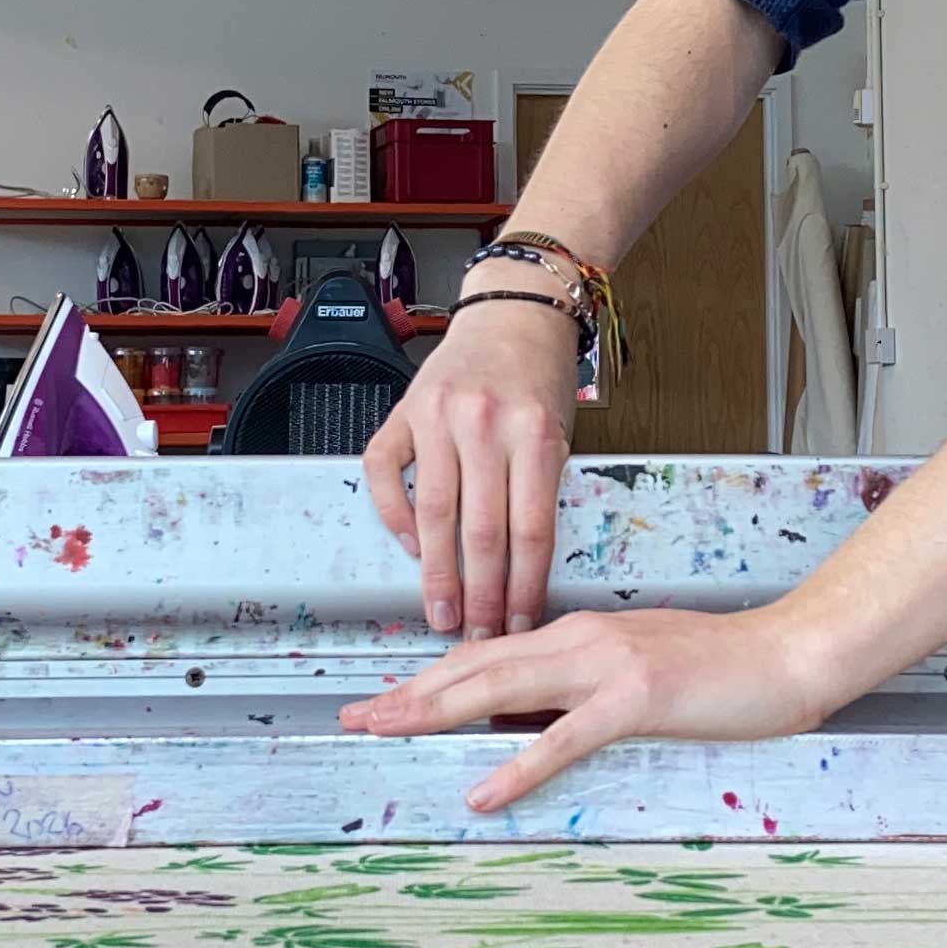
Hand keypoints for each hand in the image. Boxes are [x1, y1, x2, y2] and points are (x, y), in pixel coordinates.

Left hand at [338, 604, 824, 812]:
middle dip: (411, 692)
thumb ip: (585, 687)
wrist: (787, 655)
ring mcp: (608, 666)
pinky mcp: (637, 700)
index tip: (384, 699)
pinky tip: (484, 790)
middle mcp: (582, 639)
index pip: (487, 654)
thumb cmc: (721, 669)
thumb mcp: (638, 672)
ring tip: (388, 732)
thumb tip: (533, 720)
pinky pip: (564, 738)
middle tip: (356, 716)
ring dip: (438, 711)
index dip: (429, 677)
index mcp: (581, 632)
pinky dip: (518, 765)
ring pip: (503, 688)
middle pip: (476, 667)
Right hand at [363, 288, 578, 640]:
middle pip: (482, 532)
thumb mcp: (560, 432)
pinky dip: (394, 516)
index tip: (519, 623)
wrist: (514, 313)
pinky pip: (386, 475)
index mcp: (536, 433)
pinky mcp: (403, 411)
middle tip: (477, 634)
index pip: (531, 531)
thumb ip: (540, 490)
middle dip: (481, 596)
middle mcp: (486, 425)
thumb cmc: (540, 376)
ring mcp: (438, 417)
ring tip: (442, 611)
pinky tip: (409, 546)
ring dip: (436, 574)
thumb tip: (522, 572)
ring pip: (433, 514)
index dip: (524, 587)